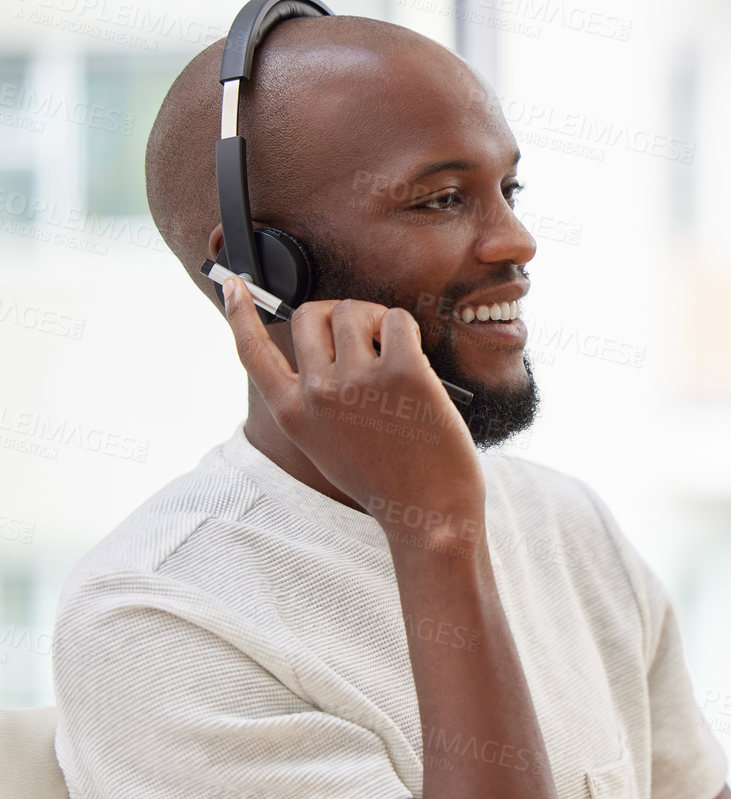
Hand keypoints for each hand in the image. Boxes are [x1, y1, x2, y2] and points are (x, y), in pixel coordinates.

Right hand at [222, 280, 484, 534]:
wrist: (429, 514)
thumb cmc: (388, 482)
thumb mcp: (328, 446)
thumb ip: (316, 402)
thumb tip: (329, 350)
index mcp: (293, 413)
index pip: (252, 352)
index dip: (239, 313)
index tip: (233, 284)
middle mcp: (317, 393)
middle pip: (311, 315)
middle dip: (339, 315)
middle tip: (366, 335)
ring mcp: (358, 381)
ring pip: (355, 311)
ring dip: (376, 320)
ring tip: (395, 353)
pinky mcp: (403, 373)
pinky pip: (397, 319)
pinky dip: (406, 329)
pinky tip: (416, 356)